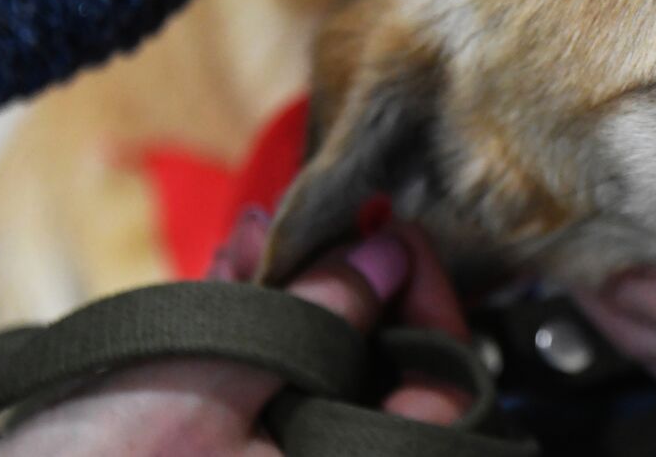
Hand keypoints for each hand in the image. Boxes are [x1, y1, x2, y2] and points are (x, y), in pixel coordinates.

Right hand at [0, 214, 469, 455]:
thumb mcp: (211, 382)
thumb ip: (313, 317)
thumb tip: (385, 252)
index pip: (445, 388)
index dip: (429, 301)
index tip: (396, 235)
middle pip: (380, 372)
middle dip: (349, 286)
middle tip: (330, 221)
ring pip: (319, 373)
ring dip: (294, 295)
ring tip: (261, 235)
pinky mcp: (224, 455)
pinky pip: (265, 392)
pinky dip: (250, 332)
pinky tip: (229, 270)